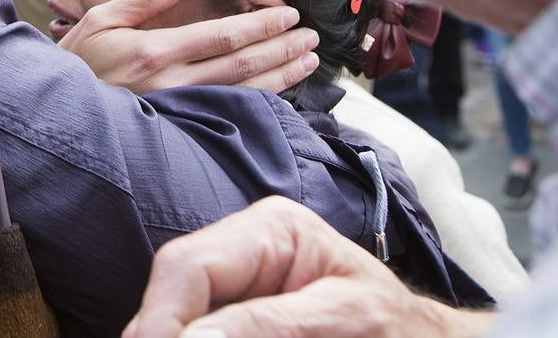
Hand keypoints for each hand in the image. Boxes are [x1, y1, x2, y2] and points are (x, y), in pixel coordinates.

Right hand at [57, 0, 318, 94]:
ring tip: (306, 62)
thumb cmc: (77, 60)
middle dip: (282, 49)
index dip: (262, 25)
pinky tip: (277, 91)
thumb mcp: (101, 17)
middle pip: (241, 65)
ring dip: (279, 76)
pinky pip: (227, 112)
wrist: (57, 111)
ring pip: (241, 92)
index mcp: (154, 51)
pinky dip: (257, 100)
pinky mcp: (176, 124)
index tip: (289, 13)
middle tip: (312, 37)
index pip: (223, 36)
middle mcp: (170, 83)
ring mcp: (175, 109)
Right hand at [123, 196, 493, 337]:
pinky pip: (197, 324)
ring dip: (169, 333)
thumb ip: (270, 325)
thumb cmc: (399, 329)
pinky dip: (191, 333)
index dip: (160, 317)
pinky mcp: (235, 313)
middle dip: (158, 329)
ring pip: (175, 313)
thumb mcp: (345, 321)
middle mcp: (242, 248)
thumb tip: (193, 337)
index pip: (187, 266)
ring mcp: (236, 281)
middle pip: (172, 289)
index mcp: (271, 230)